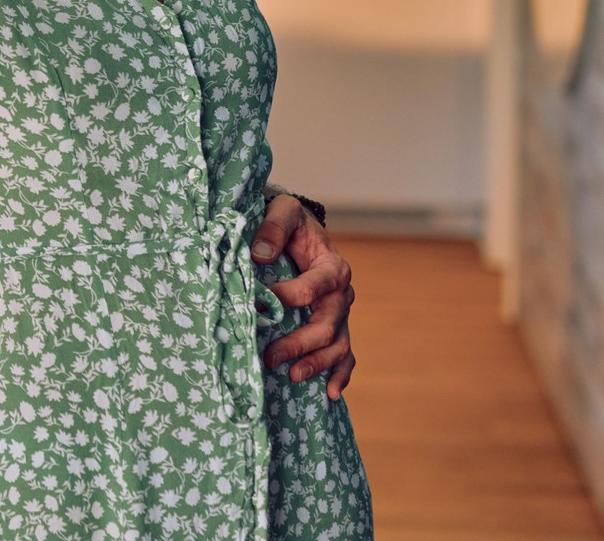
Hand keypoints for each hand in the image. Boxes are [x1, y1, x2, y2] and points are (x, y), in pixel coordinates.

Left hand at [252, 193, 355, 397]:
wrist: (299, 232)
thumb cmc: (289, 221)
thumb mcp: (282, 211)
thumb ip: (273, 228)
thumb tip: (258, 255)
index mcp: (332, 266)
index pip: (314, 286)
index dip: (289, 297)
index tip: (261, 306)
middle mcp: (342, 294)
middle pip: (327, 324)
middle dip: (299, 343)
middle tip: (271, 357)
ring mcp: (340, 314)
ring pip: (337, 345)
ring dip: (316, 363)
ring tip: (292, 376)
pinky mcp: (335, 327)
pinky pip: (345, 355)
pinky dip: (340, 375)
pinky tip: (330, 393)